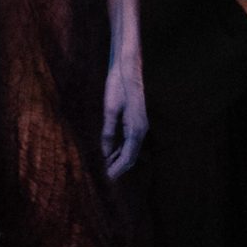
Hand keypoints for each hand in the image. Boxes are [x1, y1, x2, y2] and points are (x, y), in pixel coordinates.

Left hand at [102, 61, 146, 178]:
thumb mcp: (110, 109)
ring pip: (131, 149)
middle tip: (106, 177)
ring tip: (106, 167)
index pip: (128, 157)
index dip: (118, 169)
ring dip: (119, 158)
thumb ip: (109, 132)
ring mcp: (140, 125)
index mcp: (136, 128)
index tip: (108, 179)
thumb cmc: (118, 86)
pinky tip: (111, 151)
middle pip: (131, 155)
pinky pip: (130, 139)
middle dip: (119, 167)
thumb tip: (106, 153)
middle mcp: (141, 129)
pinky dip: (121, 148)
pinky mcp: (136, 119)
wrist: (128, 67)